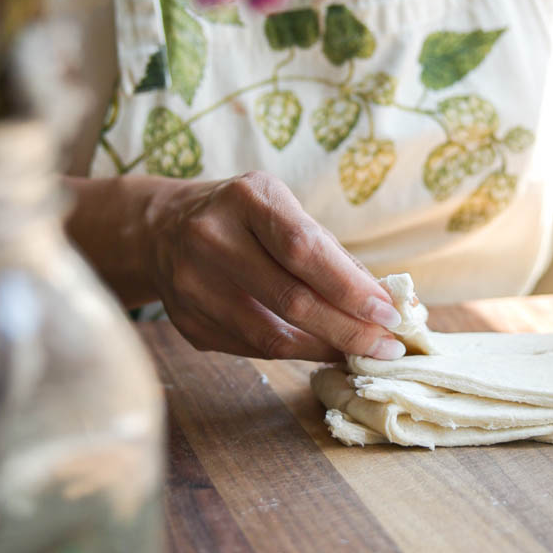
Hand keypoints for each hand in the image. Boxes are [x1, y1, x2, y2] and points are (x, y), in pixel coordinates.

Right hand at [147, 171, 403, 360]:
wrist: (162, 229)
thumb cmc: (243, 216)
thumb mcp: (283, 209)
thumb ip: (330, 252)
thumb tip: (384, 302)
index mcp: (245, 199)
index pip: (303, 249)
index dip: (350, 287)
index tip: (390, 313)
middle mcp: (211, 238)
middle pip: (291, 299)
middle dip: (349, 329)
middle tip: (387, 346)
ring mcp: (192, 285)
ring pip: (271, 336)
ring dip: (326, 350)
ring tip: (362, 354)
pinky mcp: (187, 324)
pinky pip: (252, 350)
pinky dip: (295, 353)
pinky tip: (321, 350)